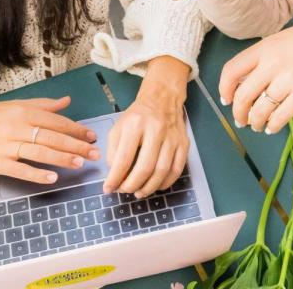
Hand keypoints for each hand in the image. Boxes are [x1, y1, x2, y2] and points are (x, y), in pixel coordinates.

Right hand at [0, 97, 99, 183]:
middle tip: (93, 153)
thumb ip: (43, 105)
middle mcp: (16, 127)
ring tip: (79, 164)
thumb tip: (66, 101)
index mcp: (23, 112)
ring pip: (39, 152)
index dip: (76, 130)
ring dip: (61, 159)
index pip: (56, 121)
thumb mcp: (16, 105)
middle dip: (76, 146)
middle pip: (52, 137)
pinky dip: (37, 174)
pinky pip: (20, 169)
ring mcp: (6, 146)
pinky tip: (52, 178)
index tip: (91, 137)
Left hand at [103, 57, 190, 197]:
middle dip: (132, 185)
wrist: (162, 99)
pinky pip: (177, 170)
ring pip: (162, 171)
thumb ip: (113, 151)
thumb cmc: (137, 116)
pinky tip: (156, 186)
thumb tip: (115, 175)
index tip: (108, 188)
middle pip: (145, 167)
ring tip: (138, 192)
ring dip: (149, 187)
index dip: (115, 178)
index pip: (124, 158)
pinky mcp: (184, 143)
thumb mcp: (118, 127)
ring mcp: (172, 137)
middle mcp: (155, 130)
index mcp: (135, 125)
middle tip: (124, 191)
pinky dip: (165, 183)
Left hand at [219, 12, 292, 134]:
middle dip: (239, 113)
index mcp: (265, 47)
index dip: (225, 89)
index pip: (232, 70)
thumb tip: (250, 80)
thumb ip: (266, 56)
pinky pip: (280, 117)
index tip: (226, 99)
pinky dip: (272, 126)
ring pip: (260, 110)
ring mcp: (289, 79)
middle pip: (243, 96)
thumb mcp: (285, 39)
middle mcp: (273, 64)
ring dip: (255, 122)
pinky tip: (272, 127)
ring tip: (257, 125)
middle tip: (241, 120)